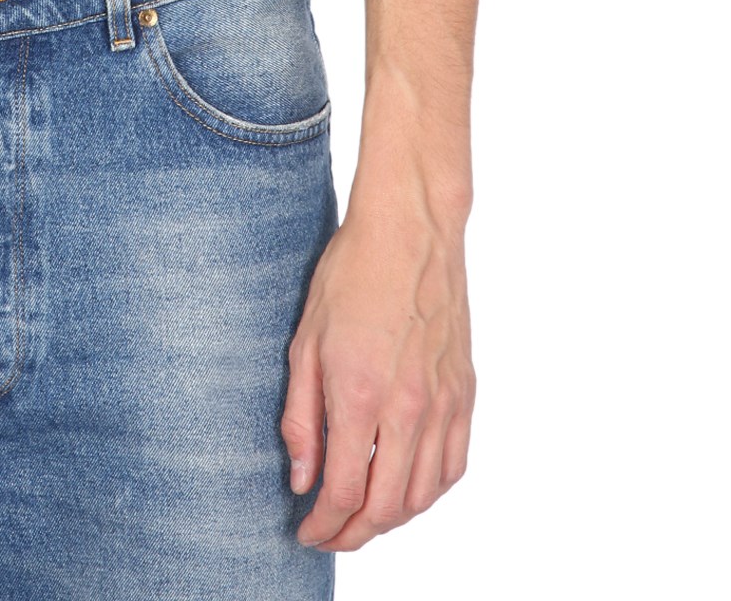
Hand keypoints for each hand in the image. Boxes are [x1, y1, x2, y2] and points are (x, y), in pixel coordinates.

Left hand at [281, 202, 474, 551]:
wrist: (410, 232)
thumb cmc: (350, 276)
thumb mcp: (304, 342)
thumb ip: (301, 417)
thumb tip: (302, 479)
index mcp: (360, 393)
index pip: (345, 490)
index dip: (323, 524)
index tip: (306, 532)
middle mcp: (408, 407)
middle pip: (387, 506)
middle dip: (354, 533)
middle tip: (330, 535)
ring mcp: (444, 403)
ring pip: (425, 494)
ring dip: (392, 519)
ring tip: (363, 518)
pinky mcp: (465, 393)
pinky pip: (454, 465)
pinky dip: (430, 491)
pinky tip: (407, 488)